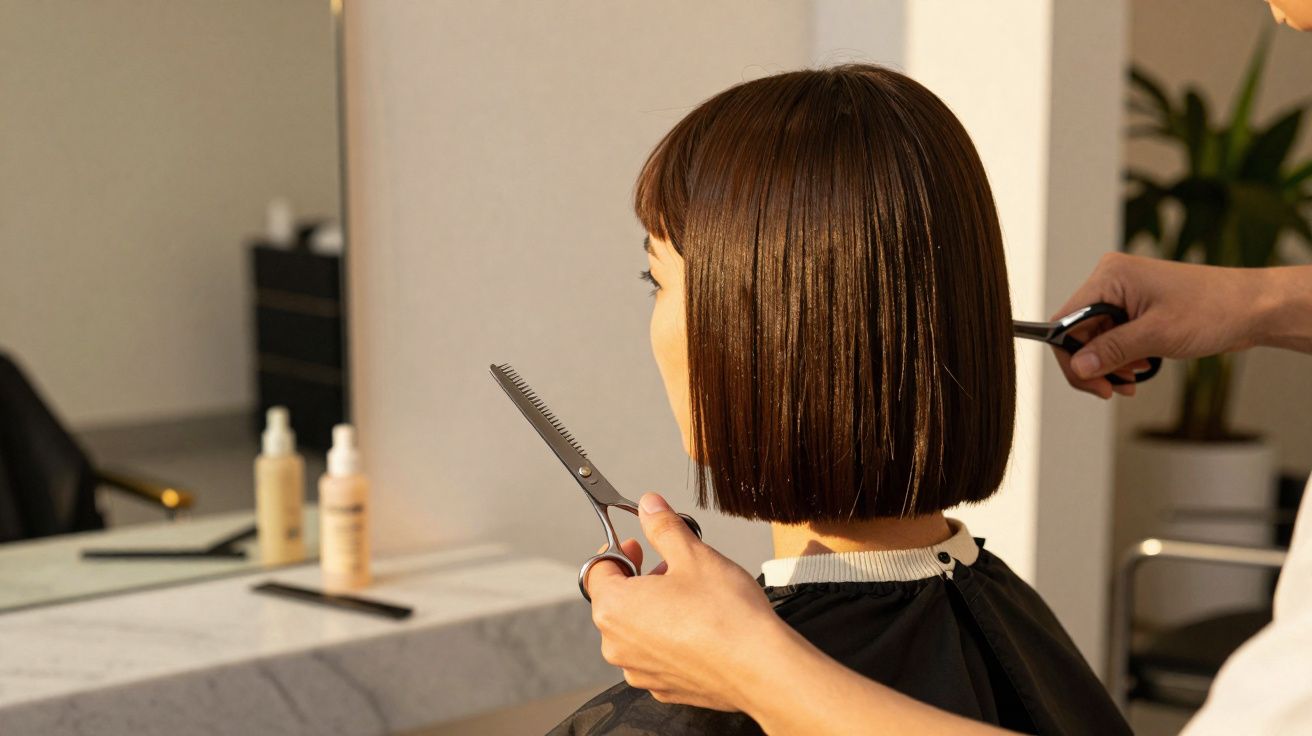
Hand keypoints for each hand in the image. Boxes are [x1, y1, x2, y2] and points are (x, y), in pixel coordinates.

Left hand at [584, 493, 780, 711]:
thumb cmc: (726, 615)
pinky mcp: (663, 688)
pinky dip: (670, 638)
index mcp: (614, 608)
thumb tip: (649, 506)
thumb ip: (663, 527)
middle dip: (640, 579)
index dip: (617, 551)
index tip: (638, 544)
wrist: (761, 669)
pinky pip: (656, 655)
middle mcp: (617, 645)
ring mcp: (639, 671)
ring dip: (655, 609)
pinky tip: (700, 627)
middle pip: (615, 601)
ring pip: (636, 630)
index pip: (596, 570)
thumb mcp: (693, 554)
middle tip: (673, 567)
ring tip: (691, 597)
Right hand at [1051, 253, 1267, 398]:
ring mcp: (1124, 297)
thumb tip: (1079, 366)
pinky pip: (1113, 339)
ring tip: (1132, 380)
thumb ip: (1112, 350)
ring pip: (1095, 341)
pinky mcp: (1136, 310)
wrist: (1253, 307)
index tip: (1092, 382)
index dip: (1072, 356)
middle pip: (1078, 334)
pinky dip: (1121, 360)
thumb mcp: (1157, 335)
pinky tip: (1138, 370)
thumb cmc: (1214, 309)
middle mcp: (1112, 283)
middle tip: (1113, 388)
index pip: (1066, 321)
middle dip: (1094, 365)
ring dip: (1109, 366)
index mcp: (1110, 277)